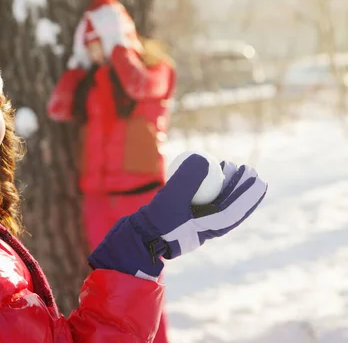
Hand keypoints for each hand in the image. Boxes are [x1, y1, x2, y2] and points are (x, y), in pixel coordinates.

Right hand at [88, 155, 267, 279]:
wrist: (141, 237)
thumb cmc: (158, 220)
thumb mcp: (171, 196)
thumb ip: (187, 178)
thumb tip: (205, 159)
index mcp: (210, 227)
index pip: (236, 209)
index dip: (249, 193)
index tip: (256, 176)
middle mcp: (208, 228)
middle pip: (232, 206)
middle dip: (242, 188)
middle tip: (246, 168)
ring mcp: (198, 225)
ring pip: (221, 204)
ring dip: (228, 187)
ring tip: (227, 167)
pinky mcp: (188, 221)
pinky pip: (207, 203)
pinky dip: (211, 190)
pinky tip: (206, 176)